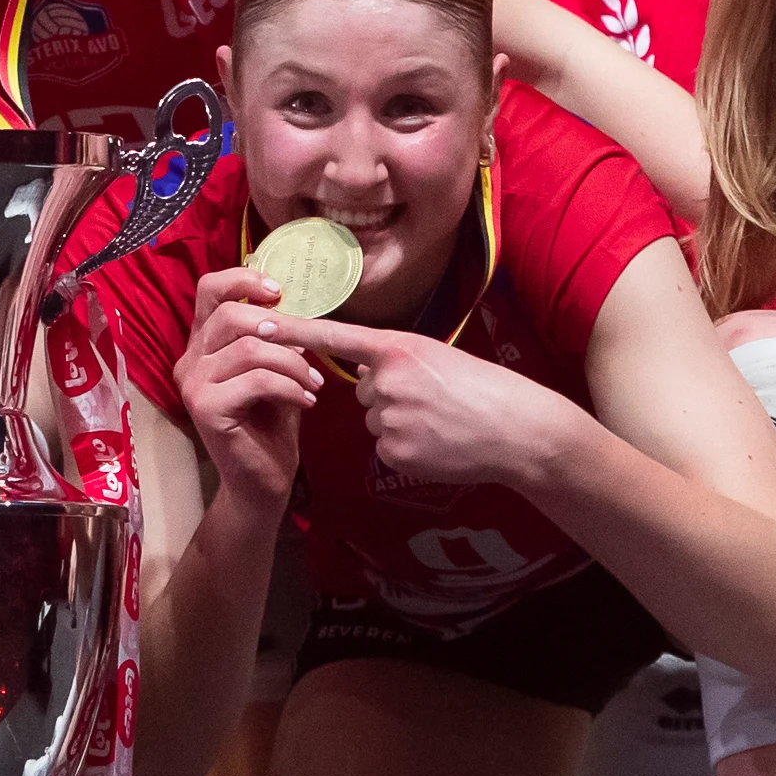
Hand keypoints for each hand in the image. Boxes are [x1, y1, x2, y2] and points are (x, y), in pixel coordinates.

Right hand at [173, 263, 318, 501]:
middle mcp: (189, 360)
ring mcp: (193, 384)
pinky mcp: (205, 408)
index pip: (209, 290)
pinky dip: (290, 386)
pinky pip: (255, 380)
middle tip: (308, 353)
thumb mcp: (275, 370)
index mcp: (202, 345)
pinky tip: (307, 401)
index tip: (279, 291)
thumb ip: (273, 338)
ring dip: (293, 364)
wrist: (262, 482)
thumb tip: (291, 305)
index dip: (243, 280)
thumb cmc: (270, 425)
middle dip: (279, 328)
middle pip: (229, 315)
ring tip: (314, 383)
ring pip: (248, 348)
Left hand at [278, 315, 580, 489]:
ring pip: (375, 418)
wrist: (516, 430)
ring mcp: (389, 417)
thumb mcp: (436, 357)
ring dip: (401, 422)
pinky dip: (408, 447)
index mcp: (398, 347)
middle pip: (364, 389)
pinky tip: (438, 443)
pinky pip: (386, 447)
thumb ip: (394, 362)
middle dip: (391, 395)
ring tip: (441, 421)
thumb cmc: (482, 389)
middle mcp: (386, 380)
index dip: (295, 331)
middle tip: (435, 399)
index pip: (335, 336)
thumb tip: (367, 378)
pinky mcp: (393, 451)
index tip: (259, 324)